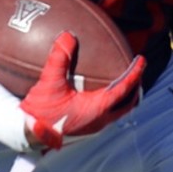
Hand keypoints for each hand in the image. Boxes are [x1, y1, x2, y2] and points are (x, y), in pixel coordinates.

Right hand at [19, 32, 144, 150]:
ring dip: (125, 96)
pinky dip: (113, 101)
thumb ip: (59, 58)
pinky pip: (108, 113)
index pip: (124, 88)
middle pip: (128, 103)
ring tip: (124, 81)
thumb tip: (67, 36)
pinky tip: (100, 92)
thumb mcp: (49, 82)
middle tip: (136, 71)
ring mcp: (95, 126)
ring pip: (119, 110)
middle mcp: (101, 120)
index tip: (141, 60)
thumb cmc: (41, 113)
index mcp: (98, 109)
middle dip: (135, 87)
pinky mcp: (86, 127)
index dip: (135, 73)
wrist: (31, 135)